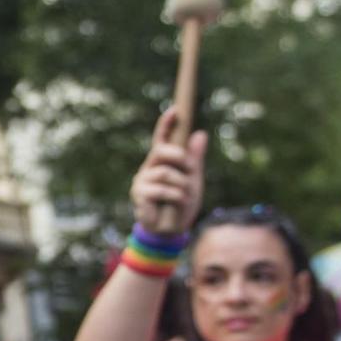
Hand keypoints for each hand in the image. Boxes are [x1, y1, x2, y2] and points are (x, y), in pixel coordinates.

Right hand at [131, 108, 208, 235]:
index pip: (161, 139)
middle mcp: (149, 168)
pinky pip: (162, 189)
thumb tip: (200, 133)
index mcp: (161, 162)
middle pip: (161, 151)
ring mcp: (142, 181)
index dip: (166, 124)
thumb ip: (195, 158)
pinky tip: (176, 204)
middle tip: (190, 169)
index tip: (175, 109)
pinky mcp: (139, 195)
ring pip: (166, 173)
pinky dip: (176, 197)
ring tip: (184, 197)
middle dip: (179, 157)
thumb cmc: (181, 204)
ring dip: (182, 185)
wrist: (171, 231)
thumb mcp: (193, 179)